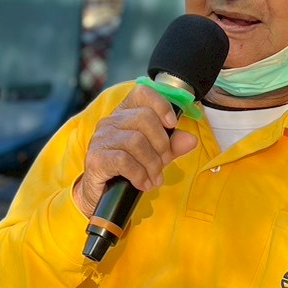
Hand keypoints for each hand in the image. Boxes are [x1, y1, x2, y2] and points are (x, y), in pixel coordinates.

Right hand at [72, 83, 197, 216]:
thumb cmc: (127, 170)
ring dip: (152, 164)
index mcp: (125, 114)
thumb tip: (191, 139)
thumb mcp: (155, 155)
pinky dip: (139, 174)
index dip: (161, 104)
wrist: (100, 194)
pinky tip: (143, 183)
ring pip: (136, 141)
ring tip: (154, 178)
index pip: (142, 93)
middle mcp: (110, 122)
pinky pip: (124, 161)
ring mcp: (102, 139)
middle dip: (161, 143)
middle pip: (144, 118)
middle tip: (164, 162)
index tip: (172, 124)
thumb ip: (172, 146)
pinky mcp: (96, 158)